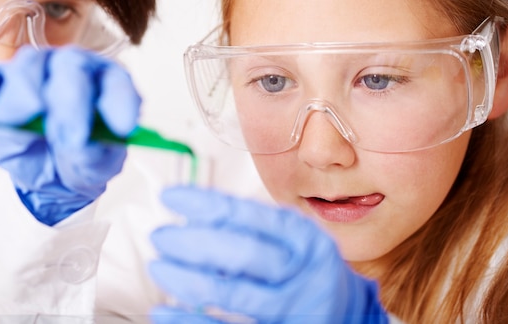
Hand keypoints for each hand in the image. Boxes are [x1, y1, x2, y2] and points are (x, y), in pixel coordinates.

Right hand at [0, 45, 140, 224]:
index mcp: (107, 85)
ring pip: (30, 66)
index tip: (122, 128)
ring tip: (13, 120)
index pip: (117, 82)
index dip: (119, 102)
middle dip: (70, 102)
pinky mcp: (2, 83)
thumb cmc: (80, 159)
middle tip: (68, 137)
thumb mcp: (95, 167)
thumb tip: (84, 147)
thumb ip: (94, 157)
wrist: (54, 172)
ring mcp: (38, 72)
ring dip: (23, 93)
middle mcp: (75, 69)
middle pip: (73, 67)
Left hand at [149, 186, 387, 323]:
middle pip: (242, 253)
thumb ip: (253, 226)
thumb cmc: (307, 270)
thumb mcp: (292, 238)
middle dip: (194, 243)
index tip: (172, 196)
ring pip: (233, 294)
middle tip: (162, 236)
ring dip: (187, 280)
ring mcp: (291, 308)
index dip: (205, 203)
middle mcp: (300, 271)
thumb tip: (194, 215)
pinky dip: (190, 321)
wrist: (347, 314)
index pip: (249, 214)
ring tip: (160, 267)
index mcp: (302, 238)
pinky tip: (165, 311)